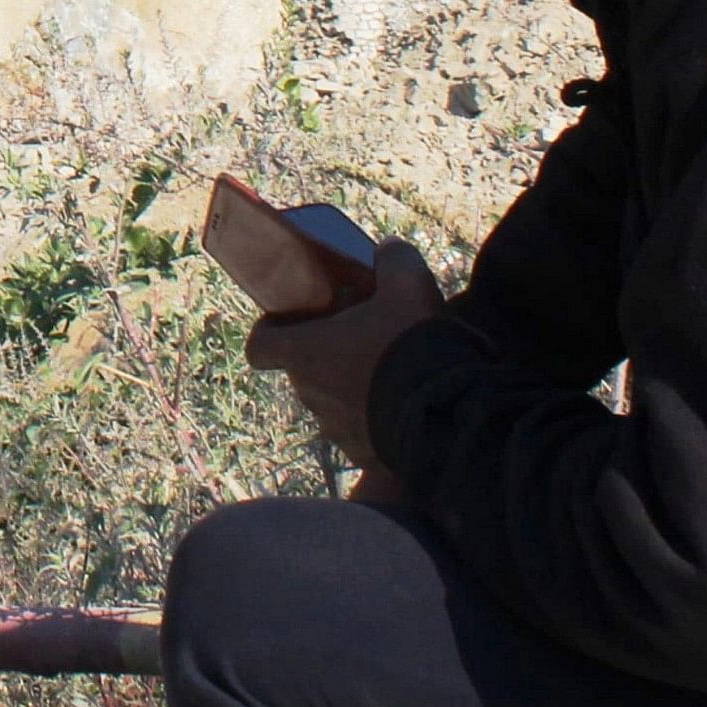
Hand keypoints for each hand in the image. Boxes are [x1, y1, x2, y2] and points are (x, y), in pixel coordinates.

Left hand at [244, 241, 444, 473]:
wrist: (447, 415)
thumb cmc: (413, 344)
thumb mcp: (408, 285)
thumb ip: (393, 260)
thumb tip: (389, 250)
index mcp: (305, 353)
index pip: (258, 347)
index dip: (268, 334)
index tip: (286, 324)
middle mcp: (312, 395)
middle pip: (303, 373)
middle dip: (325, 358)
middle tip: (359, 341)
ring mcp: (337, 431)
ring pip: (333, 405)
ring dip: (353, 392)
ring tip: (392, 376)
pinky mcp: (365, 457)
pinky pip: (363, 436)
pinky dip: (376, 423)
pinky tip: (408, 407)